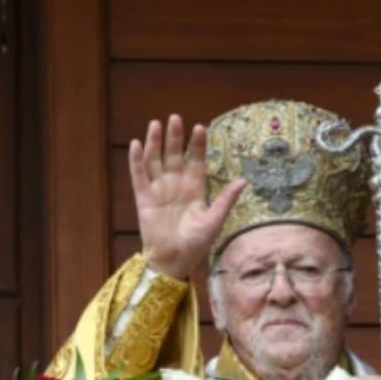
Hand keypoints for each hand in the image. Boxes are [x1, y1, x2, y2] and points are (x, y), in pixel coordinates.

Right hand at [129, 114, 245, 278]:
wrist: (174, 261)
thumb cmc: (196, 244)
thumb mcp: (214, 221)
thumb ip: (225, 200)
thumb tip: (244, 181)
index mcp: (194, 188)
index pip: (196, 160)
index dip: (197, 145)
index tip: (200, 128)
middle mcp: (175, 185)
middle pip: (174, 155)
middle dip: (175, 137)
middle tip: (175, 118)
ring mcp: (158, 190)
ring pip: (155, 160)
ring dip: (155, 143)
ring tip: (156, 124)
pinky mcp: (144, 199)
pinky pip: (139, 176)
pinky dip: (137, 160)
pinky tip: (137, 144)